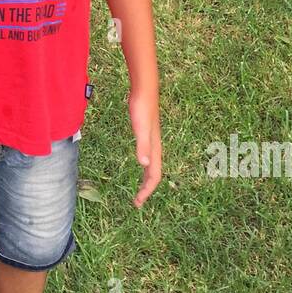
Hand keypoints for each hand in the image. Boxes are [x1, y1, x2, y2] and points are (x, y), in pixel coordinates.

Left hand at [129, 89, 160, 207]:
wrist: (144, 89)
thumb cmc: (142, 107)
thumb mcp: (140, 128)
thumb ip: (143, 145)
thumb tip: (144, 164)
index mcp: (154, 149)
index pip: (153, 175)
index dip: (146, 190)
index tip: (137, 203)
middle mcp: (155, 147)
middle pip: (154, 173)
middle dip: (146, 189)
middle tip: (136, 202)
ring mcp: (152, 140)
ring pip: (151, 165)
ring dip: (146, 179)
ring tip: (139, 189)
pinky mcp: (147, 133)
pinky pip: (148, 155)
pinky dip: (145, 164)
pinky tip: (140, 162)